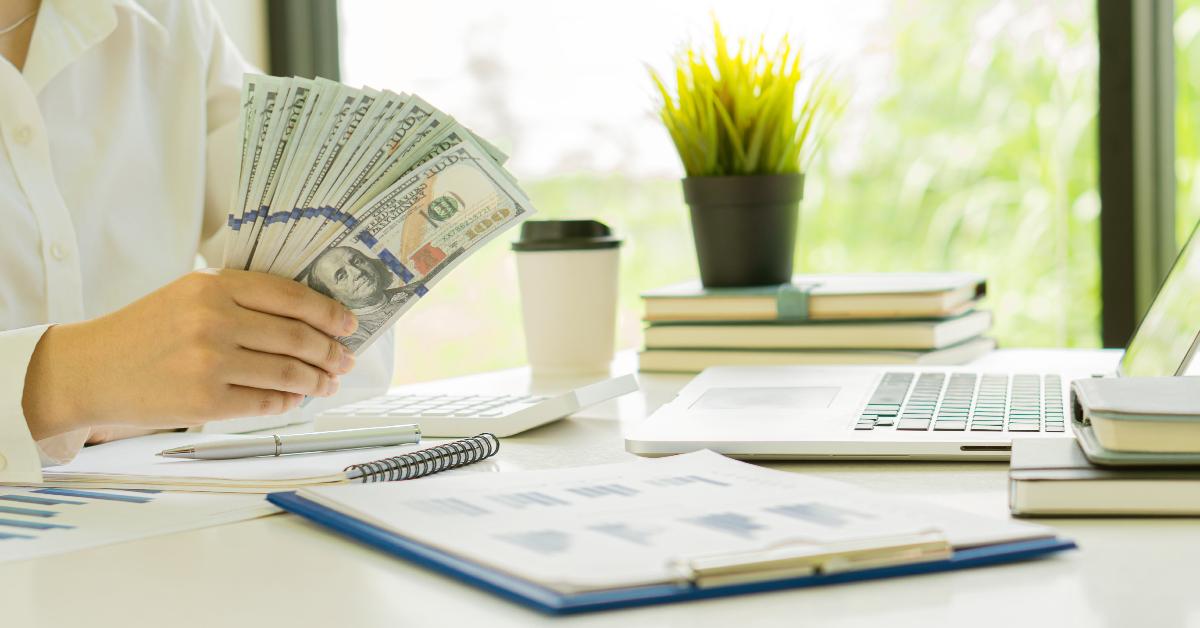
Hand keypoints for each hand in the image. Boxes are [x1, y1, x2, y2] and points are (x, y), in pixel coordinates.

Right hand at [22, 269, 357, 439]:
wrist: (89, 371)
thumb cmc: (144, 332)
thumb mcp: (187, 295)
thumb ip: (240, 298)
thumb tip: (307, 318)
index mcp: (212, 285)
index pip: (289, 296)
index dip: (327, 312)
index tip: (348, 323)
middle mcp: (214, 320)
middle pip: (296, 335)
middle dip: (329, 350)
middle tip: (345, 359)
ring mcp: (210, 362)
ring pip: (287, 371)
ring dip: (316, 379)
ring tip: (328, 382)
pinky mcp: (206, 401)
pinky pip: (266, 402)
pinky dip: (288, 401)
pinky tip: (297, 398)